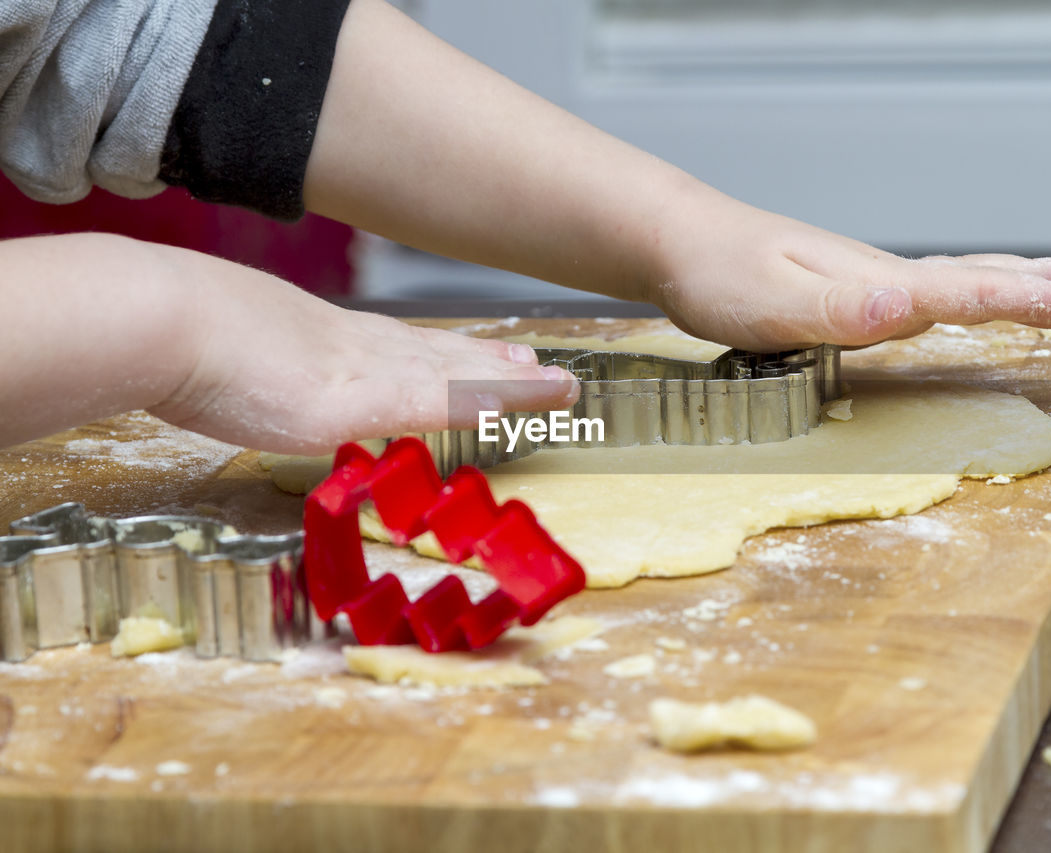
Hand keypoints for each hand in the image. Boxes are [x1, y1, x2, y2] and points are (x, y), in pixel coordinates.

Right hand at [149, 250, 577, 453]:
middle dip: (493, 366)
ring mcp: (361, 371)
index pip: (405, 349)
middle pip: (442, 357)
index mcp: (327, 340)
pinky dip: (483, 401)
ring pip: (455, 375)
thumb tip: (253, 380)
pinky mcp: (358, 398)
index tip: (486, 354)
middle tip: (542, 368)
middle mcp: (358, 349)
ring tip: (554, 384)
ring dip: (508, 383)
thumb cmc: (170, 334)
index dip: (451, 354)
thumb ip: (259, 371)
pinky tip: (519, 403)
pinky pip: (439, 401)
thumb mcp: (226, 353)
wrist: (155, 317)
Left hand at [646, 195, 1050, 351]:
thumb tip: (906, 307)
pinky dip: (973, 292)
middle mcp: (882, 278)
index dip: (1030, 304)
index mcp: (874, 282)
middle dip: (1046, 297)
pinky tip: (974, 296)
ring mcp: (869, 283)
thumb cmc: (718, 275)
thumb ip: (838, 308)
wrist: (679, 242)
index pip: (966, 291)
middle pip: (979, 281)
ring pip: (962, 281)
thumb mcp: (770, 302)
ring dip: (1021, 287)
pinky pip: (932, 292)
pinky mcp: (851, 293)